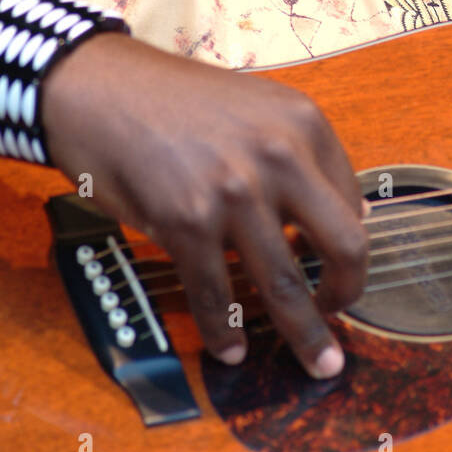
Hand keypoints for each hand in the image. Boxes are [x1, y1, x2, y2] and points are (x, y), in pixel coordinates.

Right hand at [41, 33, 367, 377]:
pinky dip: (225, 331)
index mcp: (304, 123)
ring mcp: (233, 193)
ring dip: (304, 335)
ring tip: (318, 363)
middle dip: (348, 293)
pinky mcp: (185, 223)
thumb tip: (343, 214)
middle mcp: (279, 157)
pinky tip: (231, 349)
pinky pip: (217, 295)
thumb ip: (299, 154)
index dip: (349, 241)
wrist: (99, 87)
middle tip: (340, 315)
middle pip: (343, 247)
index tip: (338, 265)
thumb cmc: (176, 99)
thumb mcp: (257, 106)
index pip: (353, 201)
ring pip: (284, 286)